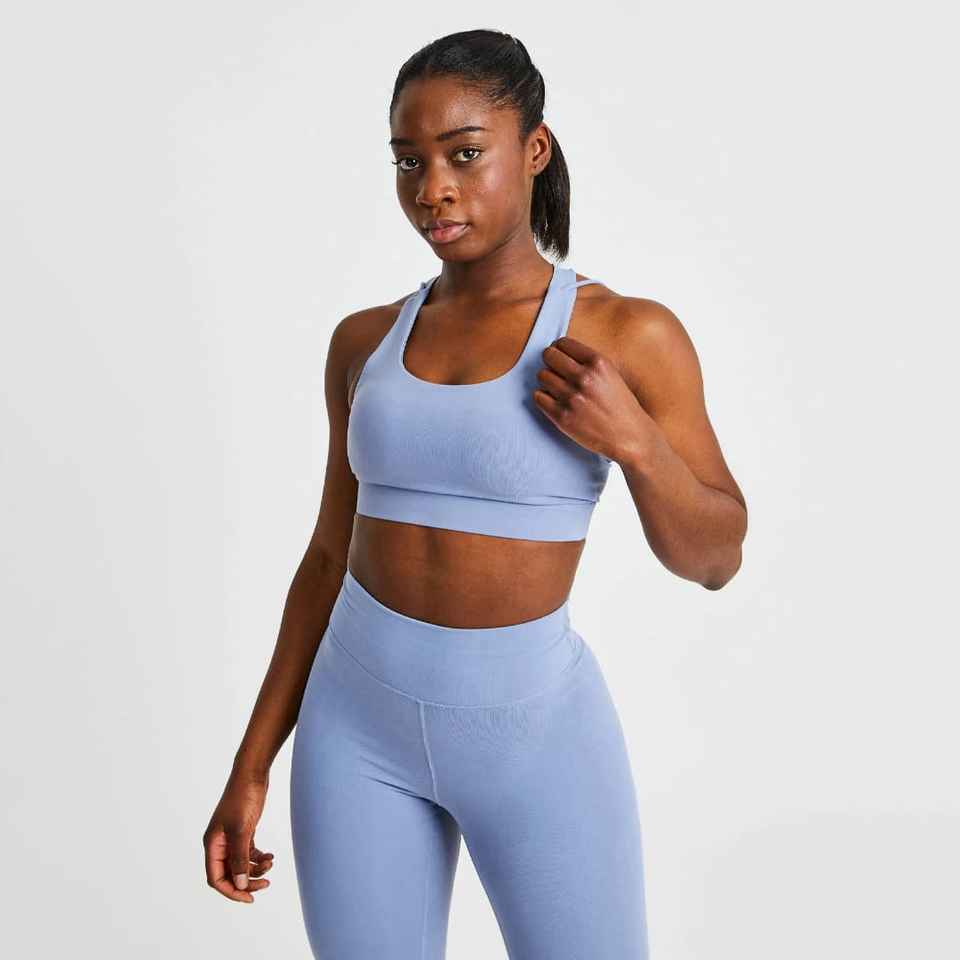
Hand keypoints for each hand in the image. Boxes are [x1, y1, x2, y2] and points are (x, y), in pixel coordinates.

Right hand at [203, 768, 274, 903]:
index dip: (231, 891)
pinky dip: (259, 857)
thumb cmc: (243, 798)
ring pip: (241, 864)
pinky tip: (270, 855)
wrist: (252, 773)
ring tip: (271, 863)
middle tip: (266, 884)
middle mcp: (219, 843)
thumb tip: (239, 884)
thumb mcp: (241, 830)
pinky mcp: (243, 830)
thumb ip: (239, 858)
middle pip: (229, 874)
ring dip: (255, 869)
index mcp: (212, 845)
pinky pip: (249, 853)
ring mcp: (231, 837)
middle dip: (246, 881)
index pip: (216, 878)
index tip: (250, 898)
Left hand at [533, 337, 659, 465]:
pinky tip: (554, 402)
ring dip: (547, 381)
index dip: (558, 349)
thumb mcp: (611, 375)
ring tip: (558, 389)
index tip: (559, 356)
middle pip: (549, 356)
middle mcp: (584, 377)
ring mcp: (572, 397)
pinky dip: (543, 398)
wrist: (629, 436)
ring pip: (542, 376)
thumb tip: (559, 351)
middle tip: (555, 372)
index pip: (563, 343)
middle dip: (550, 362)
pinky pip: (538, 397)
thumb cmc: (621, 406)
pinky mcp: (562, 417)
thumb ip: (588, 363)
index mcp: (598, 363)